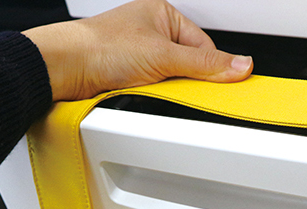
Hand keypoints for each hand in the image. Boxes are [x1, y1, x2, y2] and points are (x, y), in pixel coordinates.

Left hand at [23, 0, 253, 100]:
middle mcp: (151, 31)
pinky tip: (144, 95)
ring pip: (170, 78)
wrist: (66, 68)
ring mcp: (139, 54)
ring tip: (154, 88)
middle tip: (180, 86)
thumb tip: (240, 64)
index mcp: (163, 14)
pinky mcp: (128, 75)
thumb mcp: (164, 55)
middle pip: (188, 63)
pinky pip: (153, 88)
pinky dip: (152, 96)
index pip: (203, 45)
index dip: (210, 67)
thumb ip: (205, 63)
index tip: (220, 85)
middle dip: (186, 80)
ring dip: (167, 90)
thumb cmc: (102, 47)